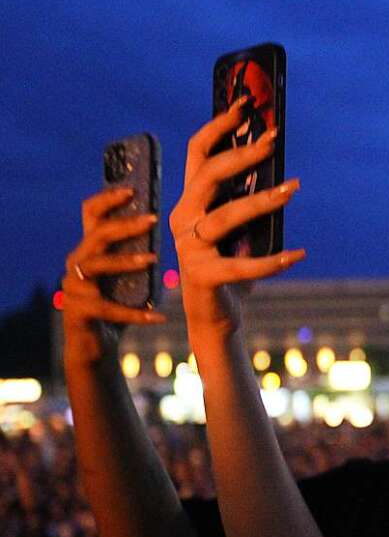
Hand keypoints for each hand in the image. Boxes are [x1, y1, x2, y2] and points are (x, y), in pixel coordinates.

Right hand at [62, 189, 164, 367]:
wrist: (96, 346)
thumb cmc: (116, 306)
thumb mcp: (128, 277)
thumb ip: (137, 254)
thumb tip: (167, 231)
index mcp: (89, 250)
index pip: (90, 214)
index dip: (108, 199)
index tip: (132, 190)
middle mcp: (76, 263)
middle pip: (97, 235)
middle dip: (125, 225)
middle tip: (153, 220)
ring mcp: (74, 287)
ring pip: (98, 265)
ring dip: (126, 261)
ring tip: (153, 260)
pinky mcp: (79, 312)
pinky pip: (110, 308)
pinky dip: (137, 313)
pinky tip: (159, 317)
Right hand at [169, 96, 303, 341]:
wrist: (214, 318)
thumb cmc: (231, 269)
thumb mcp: (241, 232)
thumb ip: (250, 205)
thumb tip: (283, 175)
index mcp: (190, 203)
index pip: (197, 154)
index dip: (220, 126)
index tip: (246, 104)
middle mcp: (183, 220)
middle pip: (209, 176)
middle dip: (243, 155)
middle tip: (274, 141)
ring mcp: (189, 248)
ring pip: (226, 216)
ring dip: (262, 201)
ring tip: (292, 189)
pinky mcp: (204, 277)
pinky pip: (242, 266)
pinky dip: (273, 260)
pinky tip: (299, 254)